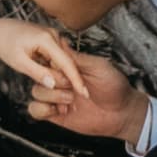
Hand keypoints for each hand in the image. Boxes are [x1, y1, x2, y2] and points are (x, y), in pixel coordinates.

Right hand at [8, 28, 149, 149]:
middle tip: (70, 87)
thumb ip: (77, 58)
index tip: (62, 69)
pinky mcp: (55, 115)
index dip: (51, 64)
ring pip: (36, 92)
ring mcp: (57, 97)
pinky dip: (43, 109)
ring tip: (70, 100)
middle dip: (53, 81)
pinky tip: (60, 110)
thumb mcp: (98, 66)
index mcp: (68, 67)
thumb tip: (60, 42)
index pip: (47, 59)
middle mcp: (60, 81)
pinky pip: (35, 110)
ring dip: (51, 95)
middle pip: (38, 75)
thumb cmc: (114, 86)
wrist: (122, 113)